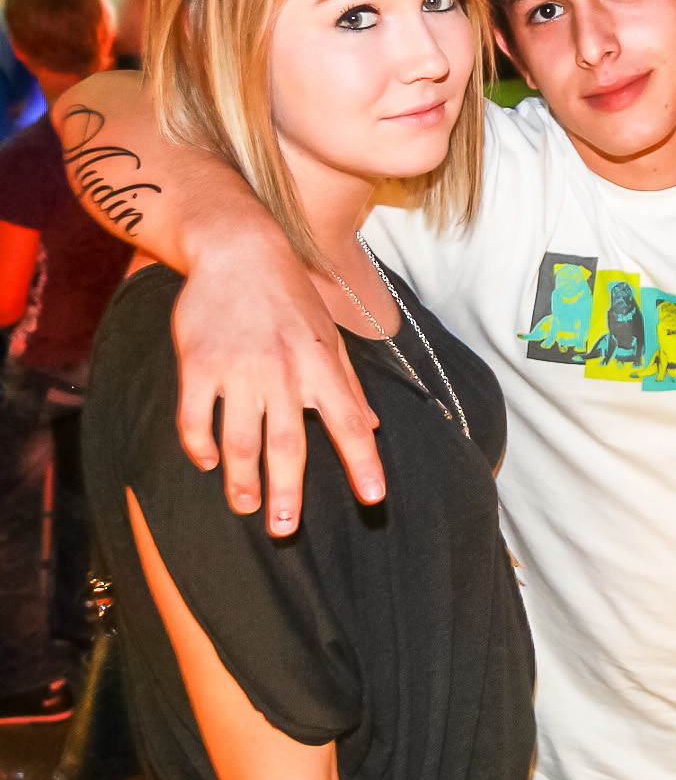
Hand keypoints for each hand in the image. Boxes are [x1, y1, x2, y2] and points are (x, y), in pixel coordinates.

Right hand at [174, 237, 385, 534]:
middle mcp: (284, 372)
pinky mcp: (199, 364)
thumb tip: (372, 426)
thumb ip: (349, 385)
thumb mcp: (329, 336)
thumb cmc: (290, 297)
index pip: (349, 424)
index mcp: (322, 367)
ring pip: (241, 439)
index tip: (374, 498)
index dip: (363, 463)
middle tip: (284, 529)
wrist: (239, 250)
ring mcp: (239, 369)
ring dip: (241, 481)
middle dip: (288, 492)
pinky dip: (201, 446)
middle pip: (288, 445)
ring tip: (244, 507)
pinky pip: (197, 418)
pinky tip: (208, 463)